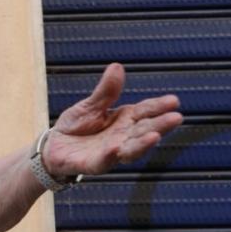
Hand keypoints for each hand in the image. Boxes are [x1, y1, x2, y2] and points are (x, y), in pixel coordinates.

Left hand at [45, 63, 182, 177]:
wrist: (54, 147)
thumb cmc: (77, 126)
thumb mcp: (91, 105)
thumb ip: (106, 91)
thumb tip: (117, 67)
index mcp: (125, 120)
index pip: (145, 112)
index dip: (159, 107)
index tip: (174, 101)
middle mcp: (123, 137)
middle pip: (145, 130)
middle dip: (160, 125)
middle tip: (176, 118)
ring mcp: (111, 152)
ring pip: (131, 149)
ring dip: (143, 144)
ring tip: (155, 135)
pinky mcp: (94, 164)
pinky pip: (104, 161)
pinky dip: (110, 156)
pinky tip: (116, 149)